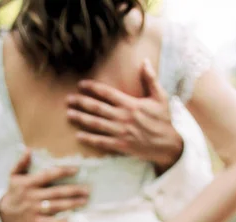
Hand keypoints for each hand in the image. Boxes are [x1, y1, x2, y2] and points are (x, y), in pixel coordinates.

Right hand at [0, 150, 89, 221]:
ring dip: (71, 204)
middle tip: (87, 190)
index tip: (76, 169)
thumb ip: (21, 162)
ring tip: (84, 201)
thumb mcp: (13, 175)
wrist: (3, 213)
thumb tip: (29, 150)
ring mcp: (34, 210)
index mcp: (29, 183)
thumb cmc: (13, 191)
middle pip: (56, 192)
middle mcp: (33, 196)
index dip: (62, 172)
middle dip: (73, 191)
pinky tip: (71, 220)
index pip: (48, 175)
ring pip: (55, 206)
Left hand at [66, 59, 183, 173]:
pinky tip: (79, 135)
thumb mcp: (161, 97)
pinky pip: (102, 141)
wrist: (167, 145)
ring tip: (69, 114)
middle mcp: (123, 117)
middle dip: (81, 102)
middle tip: (68, 100)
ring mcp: (121, 132)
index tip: (80, 85)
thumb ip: (151, 80)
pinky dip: (90, 138)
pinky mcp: (121, 145)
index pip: (107, 93)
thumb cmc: (164, 120)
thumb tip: (144, 62)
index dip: (92, 88)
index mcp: (131, 104)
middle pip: (97, 108)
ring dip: (81, 118)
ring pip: (96, 124)